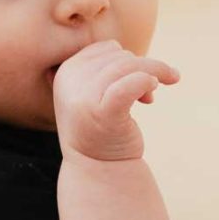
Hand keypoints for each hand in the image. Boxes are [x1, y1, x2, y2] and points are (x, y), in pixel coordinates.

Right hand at [53, 40, 179, 161]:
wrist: (98, 170)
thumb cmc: (102, 128)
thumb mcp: (93, 93)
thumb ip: (106, 70)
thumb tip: (136, 56)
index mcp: (65, 72)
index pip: (106, 48)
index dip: (127, 61)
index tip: (137, 82)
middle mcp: (70, 81)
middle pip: (121, 56)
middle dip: (141, 70)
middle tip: (148, 96)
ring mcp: (84, 97)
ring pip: (130, 67)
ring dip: (152, 76)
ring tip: (150, 98)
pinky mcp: (103, 113)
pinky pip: (133, 83)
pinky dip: (148, 81)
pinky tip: (152, 95)